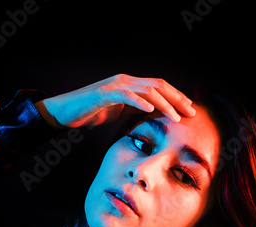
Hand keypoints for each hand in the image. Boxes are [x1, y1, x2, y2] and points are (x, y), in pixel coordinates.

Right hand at [35, 74, 195, 128]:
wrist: (64, 112)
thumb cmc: (91, 113)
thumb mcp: (118, 111)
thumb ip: (135, 109)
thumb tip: (154, 114)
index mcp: (130, 85)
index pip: (159, 88)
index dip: (176, 97)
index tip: (190, 110)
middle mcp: (124, 81)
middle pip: (158, 86)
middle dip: (177, 99)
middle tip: (191, 113)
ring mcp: (114, 85)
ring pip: (145, 90)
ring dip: (164, 103)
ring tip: (176, 117)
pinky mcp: (103, 93)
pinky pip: (125, 95)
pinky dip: (139, 102)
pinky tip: (151, 110)